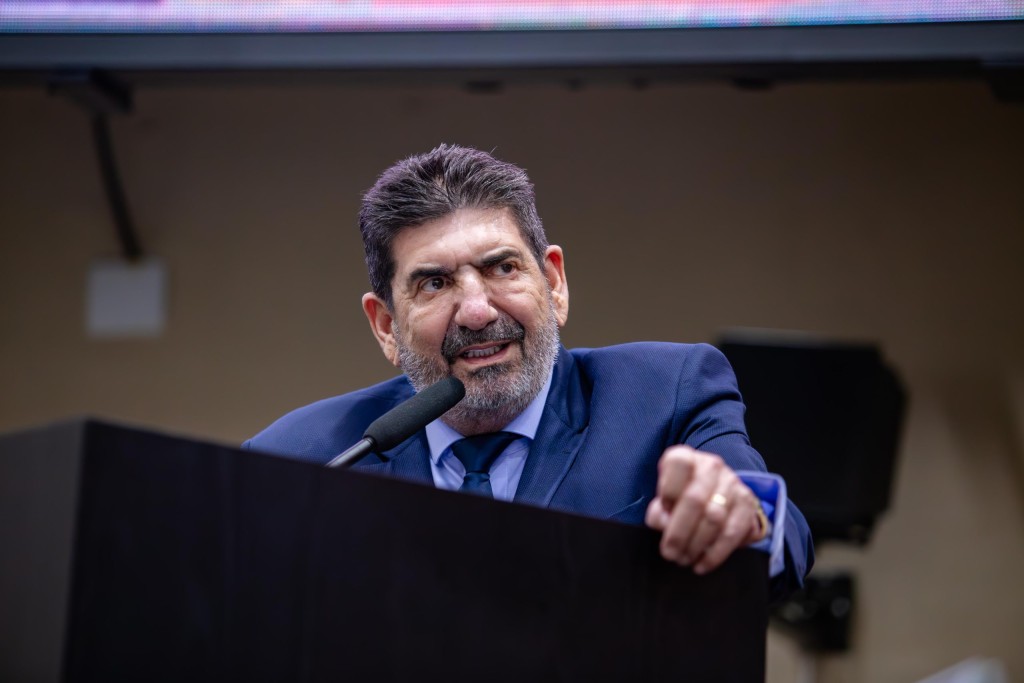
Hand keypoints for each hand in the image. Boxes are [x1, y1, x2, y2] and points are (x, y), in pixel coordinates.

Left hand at [645, 445, 762, 574]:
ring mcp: (732, 484)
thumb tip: (663, 522)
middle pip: (694, 499)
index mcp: (686, 458)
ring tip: (684, 560)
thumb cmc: (682, 497)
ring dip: (696, 545)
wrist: (716, 493)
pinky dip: (715, 554)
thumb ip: (659, 510)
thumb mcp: (665, 498)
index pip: (678, 464)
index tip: (662, 516)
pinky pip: (731, 533)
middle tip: (670, 553)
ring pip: (714, 518)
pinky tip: (702, 564)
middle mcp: (711, 466)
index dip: (668, 492)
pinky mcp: (747, 504)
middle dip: (679, 532)